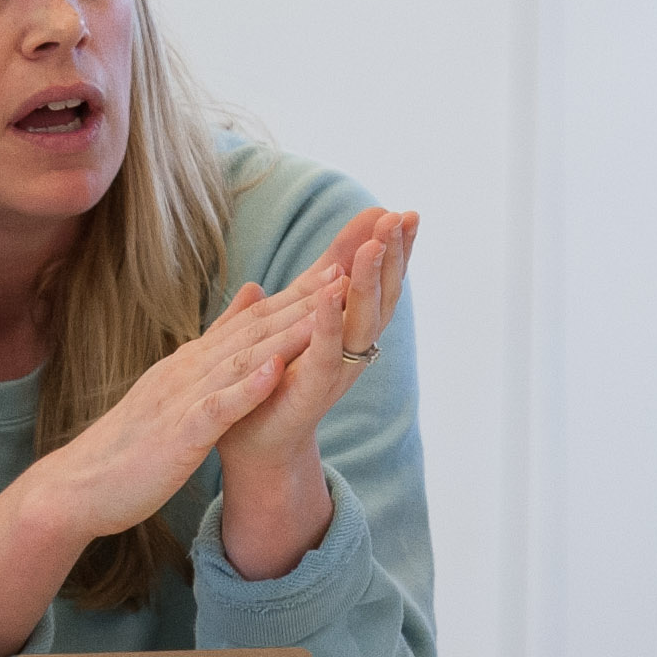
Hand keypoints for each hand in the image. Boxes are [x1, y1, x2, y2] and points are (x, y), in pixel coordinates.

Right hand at [6, 277, 328, 554]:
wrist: (80, 485)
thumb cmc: (131, 441)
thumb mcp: (177, 385)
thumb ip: (215, 341)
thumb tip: (253, 293)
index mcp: (193, 363)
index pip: (254, 323)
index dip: (299, 296)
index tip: (341, 267)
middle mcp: (189, 371)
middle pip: (255, 331)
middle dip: (304, 301)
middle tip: (349, 269)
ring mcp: (181, 400)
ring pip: (241, 362)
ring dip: (285, 335)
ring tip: (324, 311)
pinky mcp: (177, 435)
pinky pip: (215, 409)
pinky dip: (246, 389)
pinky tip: (275, 371)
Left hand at [218, 209, 416, 490]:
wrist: (252, 445)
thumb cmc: (271, 386)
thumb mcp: (295, 326)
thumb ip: (309, 292)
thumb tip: (328, 261)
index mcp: (347, 331)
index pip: (375, 282)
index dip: (390, 250)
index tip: (403, 212)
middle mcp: (352, 349)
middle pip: (383, 295)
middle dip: (393, 255)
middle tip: (404, 216)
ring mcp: (337, 368)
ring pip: (363, 318)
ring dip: (369, 279)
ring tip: (374, 242)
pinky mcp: (312, 387)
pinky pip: (327, 350)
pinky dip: (330, 319)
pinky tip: (330, 289)